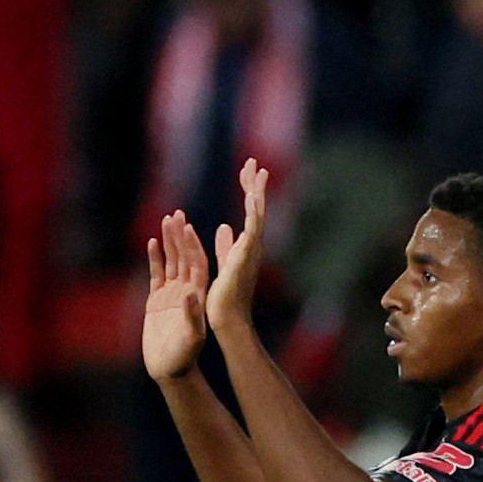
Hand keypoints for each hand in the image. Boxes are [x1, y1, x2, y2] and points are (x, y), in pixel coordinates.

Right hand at [142, 210, 209, 381]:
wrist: (170, 370)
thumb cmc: (183, 358)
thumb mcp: (190, 337)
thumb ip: (191, 316)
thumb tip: (191, 294)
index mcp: (198, 297)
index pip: (196, 264)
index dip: (192, 245)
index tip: (187, 226)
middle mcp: (186, 292)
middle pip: (184, 258)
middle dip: (180, 236)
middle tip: (176, 213)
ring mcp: (171, 295)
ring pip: (170, 262)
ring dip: (168, 242)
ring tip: (165, 220)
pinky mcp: (156, 301)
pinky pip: (156, 275)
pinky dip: (155, 259)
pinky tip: (152, 242)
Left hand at [205, 158, 267, 337]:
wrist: (228, 319)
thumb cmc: (226, 297)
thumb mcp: (225, 263)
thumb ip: (227, 245)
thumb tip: (225, 227)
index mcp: (247, 245)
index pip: (250, 211)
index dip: (249, 190)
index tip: (247, 170)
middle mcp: (252, 246)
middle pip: (256, 208)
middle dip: (254, 184)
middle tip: (253, 162)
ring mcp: (251, 252)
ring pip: (257, 216)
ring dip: (256, 193)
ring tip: (257, 172)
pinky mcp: (244, 259)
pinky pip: (250, 232)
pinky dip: (253, 214)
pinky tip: (252, 198)